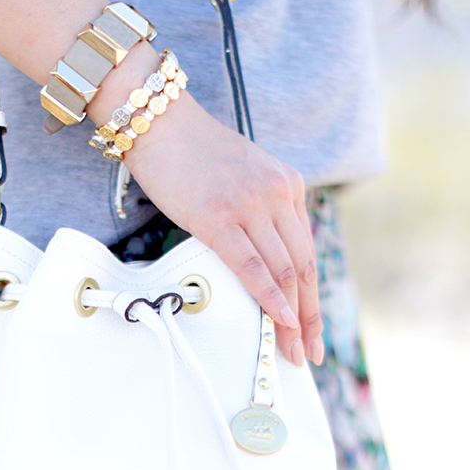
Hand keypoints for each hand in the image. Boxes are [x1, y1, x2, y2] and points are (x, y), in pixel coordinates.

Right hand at [123, 95, 323, 366]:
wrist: (156, 118)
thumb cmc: (189, 151)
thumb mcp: (242, 174)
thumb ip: (260, 208)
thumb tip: (260, 257)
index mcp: (287, 184)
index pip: (307, 250)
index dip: (313, 294)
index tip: (313, 327)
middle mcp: (277, 194)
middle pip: (303, 266)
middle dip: (310, 315)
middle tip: (311, 351)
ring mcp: (250, 205)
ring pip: (284, 271)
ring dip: (293, 317)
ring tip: (293, 349)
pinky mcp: (218, 217)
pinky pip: (252, 266)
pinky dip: (270, 298)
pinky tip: (280, 321)